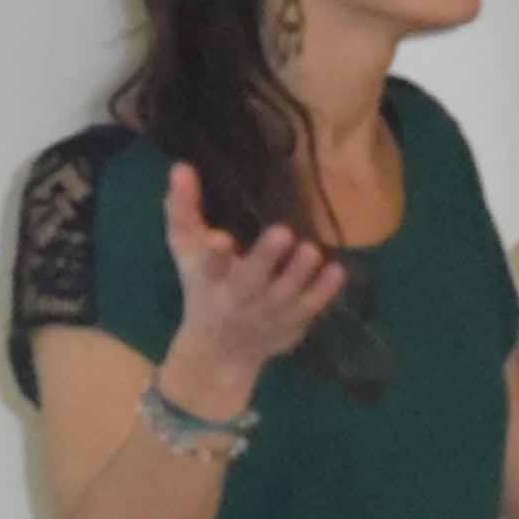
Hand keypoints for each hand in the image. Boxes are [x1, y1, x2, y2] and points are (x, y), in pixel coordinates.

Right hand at [159, 162, 345, 411]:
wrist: (220, 351)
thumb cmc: (203, 286)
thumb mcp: (186, 251)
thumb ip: (183, 209)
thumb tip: (182, 167)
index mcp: (208, 278)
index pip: (206, 265)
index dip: (213, 253)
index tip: (220, 238)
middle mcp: (235, 299)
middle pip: (248, 281)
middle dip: (265, 259)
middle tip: (283, 233)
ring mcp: (265, 316)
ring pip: (284, 296)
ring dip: (299, 274)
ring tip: (312, 251)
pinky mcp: (289, 327)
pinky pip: (308, 310)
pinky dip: (323, 293)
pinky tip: (336, 271)